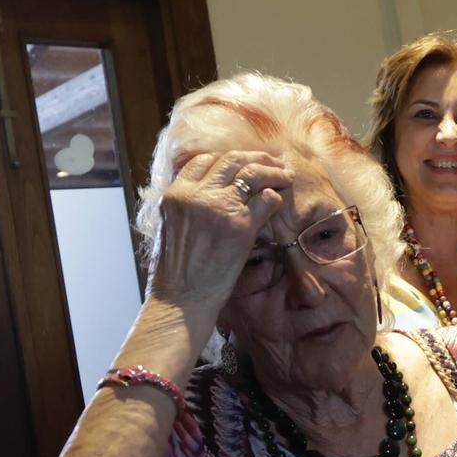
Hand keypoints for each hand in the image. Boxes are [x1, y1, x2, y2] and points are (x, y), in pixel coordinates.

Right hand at [145, 150, 291, 310]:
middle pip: (231, 160)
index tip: (244, 162)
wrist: (182, 299)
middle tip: (274, 162)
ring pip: (252, 172)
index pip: (204, 160)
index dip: (228, 158)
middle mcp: (196, 195)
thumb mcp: (171, 226)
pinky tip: (278, 201)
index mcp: (175, 194)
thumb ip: (188, 204)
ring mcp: (219, 207)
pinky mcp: (240, 225)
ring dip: (273, 171)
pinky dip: (275, 196)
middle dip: (257, 158)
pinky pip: (265, 199)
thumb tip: (211, 190)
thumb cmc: (176, 271)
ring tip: (286, 175)